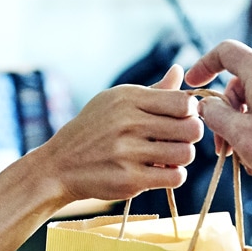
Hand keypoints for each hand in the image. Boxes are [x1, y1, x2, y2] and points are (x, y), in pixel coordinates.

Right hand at [35, 64, 203, 204]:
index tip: (183, 118)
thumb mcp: (116, 101)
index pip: (183, 103)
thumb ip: (153, 91)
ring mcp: (128, 152)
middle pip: (190, 128)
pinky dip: (174, 175)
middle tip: (180, 139)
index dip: (191, 112)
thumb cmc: (93, 129)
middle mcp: (128, 123)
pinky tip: (162, 171)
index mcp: (128, 99)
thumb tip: (179, 71)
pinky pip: (174, 177)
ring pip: (186, 154)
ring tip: (170, 156)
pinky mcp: (129, 179)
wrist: (60, 165)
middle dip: (191, 135)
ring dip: (183, 156)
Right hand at [184, 41, 251, 191]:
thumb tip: (206, 106)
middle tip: (223, 151)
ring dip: (247, 135)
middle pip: (240, 87)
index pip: (225, 52)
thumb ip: (214, 114)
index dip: (204, 65)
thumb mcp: (238, 133)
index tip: (194, 85)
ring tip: (249, 169)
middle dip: (228, 120)